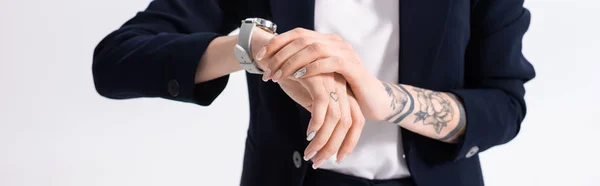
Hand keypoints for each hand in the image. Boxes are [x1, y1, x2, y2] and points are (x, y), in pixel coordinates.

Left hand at [255, 28, 388, 120]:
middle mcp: (335, 42)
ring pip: (313, 49)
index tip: (259, 56)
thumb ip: (304, 66)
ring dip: (292, 63)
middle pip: (302, 39)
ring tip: (278, 77)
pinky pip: (329, 62)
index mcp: (326, 41)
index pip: (297, 33)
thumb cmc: (344, 90)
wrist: (373, 101)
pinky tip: (299, 77)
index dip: (277, 43)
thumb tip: (276, 65)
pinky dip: (312, 68)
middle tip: (266, 72)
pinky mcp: (353, 67)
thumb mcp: (321, 76)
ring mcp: (345, 52)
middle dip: (280, 55)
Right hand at [296, 74, 364, 168]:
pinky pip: (322, 105)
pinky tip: (308, 134)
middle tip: (318, 162)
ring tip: (309, 154)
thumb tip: (322, 132)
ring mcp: (332, 81)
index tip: (337, 158)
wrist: (276, 54)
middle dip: (333, 147)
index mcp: (343, 91)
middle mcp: (341, 87)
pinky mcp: (318, 78)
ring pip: (336, 118)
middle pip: (348, 123)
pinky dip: (316, 123)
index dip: (349, 142)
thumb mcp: (309, 97)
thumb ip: (319, 110)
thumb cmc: (293, 76)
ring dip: (323, 140)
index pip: (356, 121)